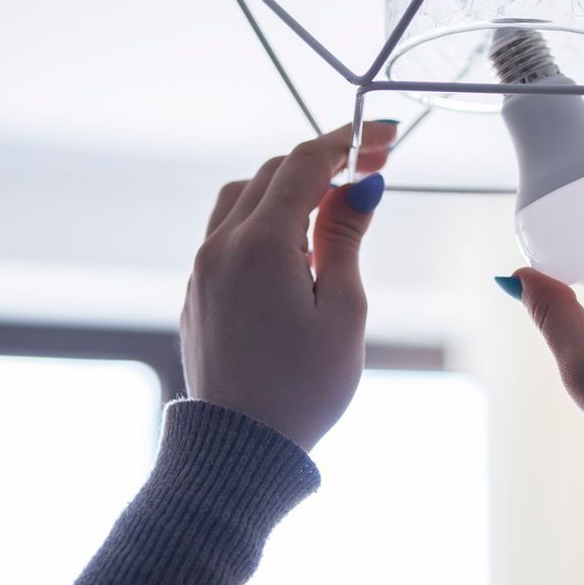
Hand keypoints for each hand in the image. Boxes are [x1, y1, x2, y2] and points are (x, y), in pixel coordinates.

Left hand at [182, 120, 396, 450]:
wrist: (240, 450)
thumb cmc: (302, 389)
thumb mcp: (343, 310)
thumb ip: (345, 238)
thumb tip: (359, 186)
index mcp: (261, 244)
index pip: (304, 164)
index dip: (348, 141)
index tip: (386, 134)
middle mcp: (222, 246)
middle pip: (271, 173)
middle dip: (322, 161)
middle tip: (372, 165)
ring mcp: (203, 269)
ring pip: (242, 197)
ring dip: (288, 186)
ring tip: (333, 203)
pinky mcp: (197, 292)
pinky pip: (227, 232)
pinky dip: (263, 217)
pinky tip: (296, 243)